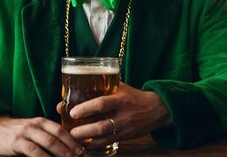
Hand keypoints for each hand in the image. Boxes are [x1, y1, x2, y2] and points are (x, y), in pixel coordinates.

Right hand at [0, 116, 82, 156]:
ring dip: (60, 154)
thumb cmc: (17, 133)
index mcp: (41, 121)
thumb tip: (67, 149)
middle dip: (70, 150)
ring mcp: (25, 133)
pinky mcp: (16, 142)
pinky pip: (33, 150)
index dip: (73, 141)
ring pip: (48, 142)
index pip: (61, 130)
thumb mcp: (33, 130)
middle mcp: (35, 125)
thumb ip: (47, 135)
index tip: (83, 152)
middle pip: (57, 136)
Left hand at [57, 82, 171, 146]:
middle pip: (101, 125)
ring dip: (87, 138)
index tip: (73, 112)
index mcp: (121, 99)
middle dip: (84, 129)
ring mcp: (125, 128)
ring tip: (74, 137)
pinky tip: (85, 142)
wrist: (156, 110)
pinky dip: (95, 144)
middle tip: (70, 130)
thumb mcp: (121, 87)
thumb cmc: (134, 96)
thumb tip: (80, 82)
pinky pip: (108, 142)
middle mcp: (123, 115)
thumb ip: (104, 85)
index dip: (86, 109)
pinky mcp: (126, 137)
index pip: (102, 104)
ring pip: (104, 137)